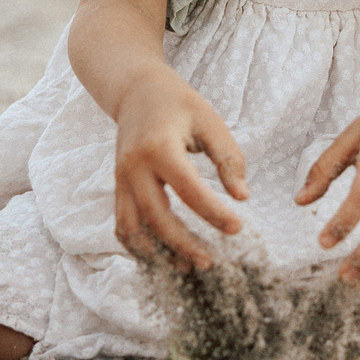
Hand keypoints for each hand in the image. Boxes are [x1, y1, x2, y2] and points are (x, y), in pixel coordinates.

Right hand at [112, 70, 248, 267]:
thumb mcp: (210, 121)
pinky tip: (162, 256)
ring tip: (185, 268)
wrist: (136, 91)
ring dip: (156, 253)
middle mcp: (134, 167)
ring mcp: (121, 179)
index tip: (237, 229)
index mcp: (160, 147)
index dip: (213, 213)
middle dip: (184, 244)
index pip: (188, 190)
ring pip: (132, 229)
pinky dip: (138, 246)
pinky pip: (122, 225)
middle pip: (156, 217)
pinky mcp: (118, 187)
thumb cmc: (179, 104)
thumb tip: (242, 196)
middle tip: (211, 262)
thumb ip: (228, 158)